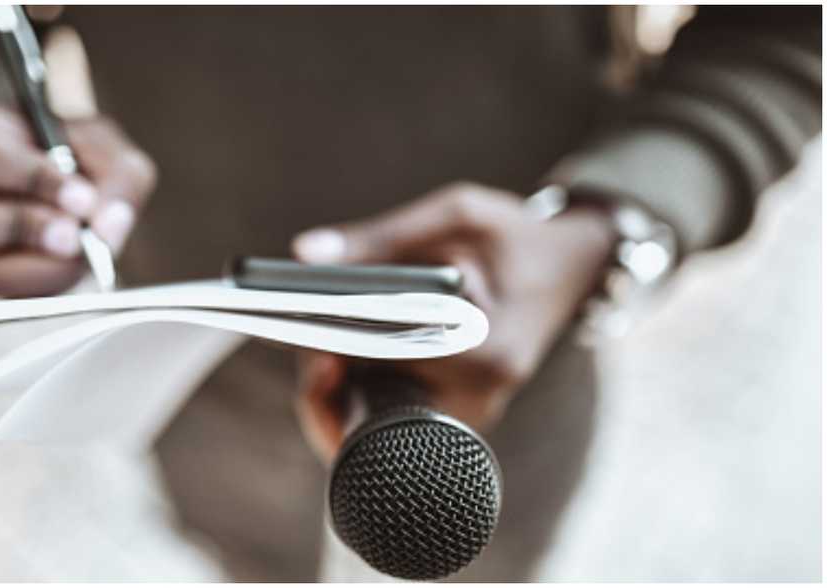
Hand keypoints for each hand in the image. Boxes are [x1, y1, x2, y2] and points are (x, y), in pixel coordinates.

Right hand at [0, 90, 155, 296]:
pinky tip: (73, 265)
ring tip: (79, 248)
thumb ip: (114, 172)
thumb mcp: (94, 137)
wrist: (35, 157)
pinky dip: (44, 284)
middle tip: (76, 235)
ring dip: (34, 267)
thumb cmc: (56, 140)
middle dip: (19, 232)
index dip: (28, 178)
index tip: (83, 197)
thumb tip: (108, 226)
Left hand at [290, 182, 615, 462]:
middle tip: (299, 347)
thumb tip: (303, 255)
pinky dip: (359, 394)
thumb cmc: (516, 237)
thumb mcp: (459, 215)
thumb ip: (382, 235)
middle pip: (379, 410)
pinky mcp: (457, 413)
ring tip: (313, 352)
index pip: (392, 362)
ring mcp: (469, 412)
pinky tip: (337, 362)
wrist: (572, 269)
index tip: (300, 336)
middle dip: (328, 382)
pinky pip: (393, 418)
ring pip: (379, 425)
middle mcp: (481, 395)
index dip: (336, 352)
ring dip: (338, 394)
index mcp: (488, 349)